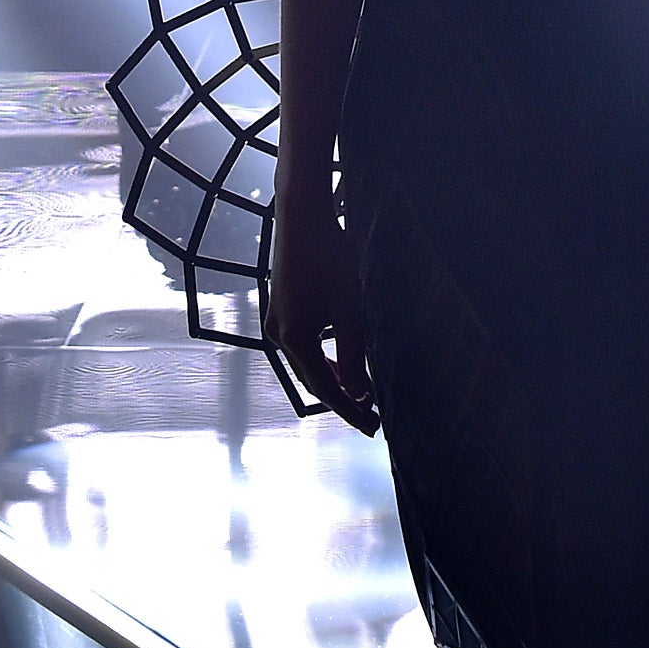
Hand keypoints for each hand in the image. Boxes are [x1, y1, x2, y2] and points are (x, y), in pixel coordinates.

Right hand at [267, 185, 379, 433]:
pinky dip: (322, 361)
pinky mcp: (280, 310)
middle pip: (313, 381)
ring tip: (360, 396)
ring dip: (332, 381)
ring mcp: (275, 323)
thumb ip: (354, 353)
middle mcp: (279, 336)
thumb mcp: (350, 309)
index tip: (372, 428)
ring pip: (306, 365)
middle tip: (371, 418)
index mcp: (295, 339)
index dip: (351, 410)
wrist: (301, 219)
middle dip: (343, 401)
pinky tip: (340, 364)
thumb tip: (359, 393)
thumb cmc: (329, 260)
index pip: (326, 389)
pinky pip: (302, 348)